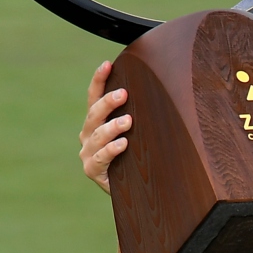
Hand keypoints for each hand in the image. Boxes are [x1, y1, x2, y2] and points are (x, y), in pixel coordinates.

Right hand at [79, 61, 131, 194]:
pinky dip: (111, 150)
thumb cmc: (136, 154)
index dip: (99, 80)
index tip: (107, 64)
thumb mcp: (138, 131)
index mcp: (96, 121)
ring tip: (128, 121)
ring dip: (112, 127)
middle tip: (124, 93)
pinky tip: (123, 144)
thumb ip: (140, 112)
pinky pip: (100, 158)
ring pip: (97, 136)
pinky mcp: (92, 170)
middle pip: (94, 114)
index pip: (94, 97)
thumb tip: (164, 84)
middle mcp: (88, 134)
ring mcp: (88, 153)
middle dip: (108, 102)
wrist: (133, 189)